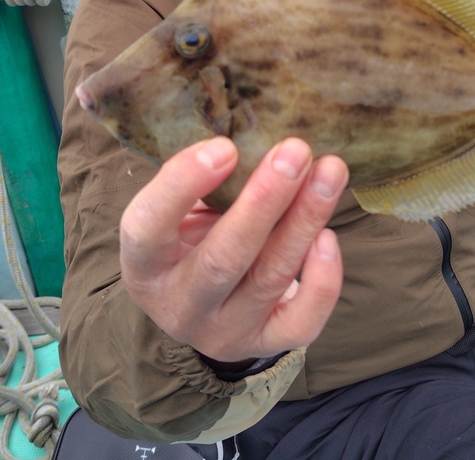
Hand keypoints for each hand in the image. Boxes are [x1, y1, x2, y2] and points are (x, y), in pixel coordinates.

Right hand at [119, 136, 348, 366]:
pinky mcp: (265, 344)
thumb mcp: (179, 212)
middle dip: (264, 200)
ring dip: (304, 220)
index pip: (148, 228)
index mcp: (144, 265)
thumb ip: (202, 181)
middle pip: (222, 258)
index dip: (182, 185)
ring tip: (330, 171)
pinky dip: (322, 280)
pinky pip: (302, 322)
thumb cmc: (193, 239)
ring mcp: (223, 332)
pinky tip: (329, 236)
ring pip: (269, 278)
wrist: (206, 306)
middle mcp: (179, 305)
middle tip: (296, 151)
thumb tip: (250, 130)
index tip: (225, 146)